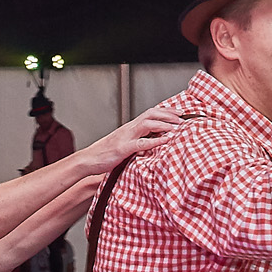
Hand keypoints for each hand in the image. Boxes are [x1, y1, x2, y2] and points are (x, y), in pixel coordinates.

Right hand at [65, 111, 180, 177]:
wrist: (88, 159)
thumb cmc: (104, 154)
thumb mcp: (124, 145)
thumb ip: (137, 142)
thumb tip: (151, 143)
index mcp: (129, 128)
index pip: (150, 113)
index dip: (165, 111)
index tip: (179, 113)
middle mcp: (129, 129)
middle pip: (151, 114)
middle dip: (168, 114)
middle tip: (183, 117)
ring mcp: (126, 137)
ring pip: (148, 123)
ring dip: (165, 124)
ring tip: (178, 127)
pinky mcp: (123, 149)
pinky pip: (141, 143)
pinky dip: (155, 140)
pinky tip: (166, 140)